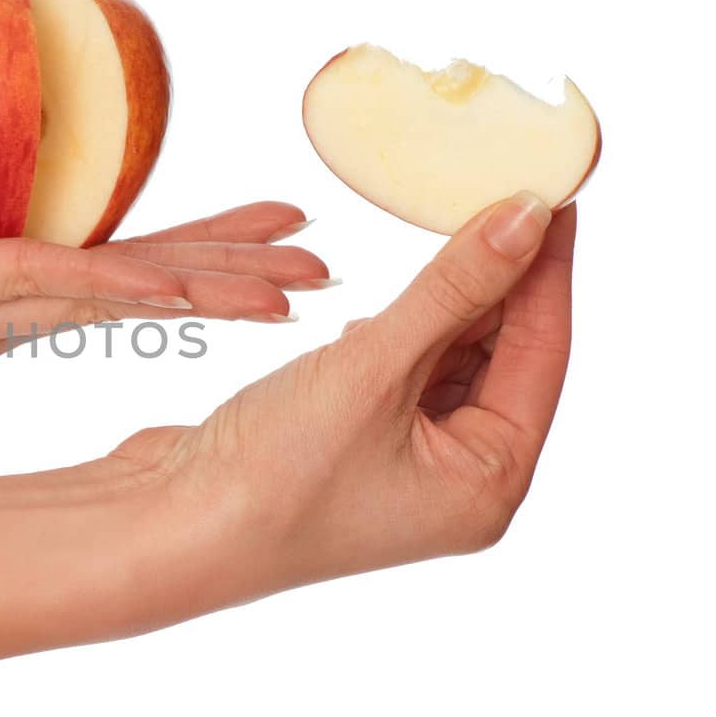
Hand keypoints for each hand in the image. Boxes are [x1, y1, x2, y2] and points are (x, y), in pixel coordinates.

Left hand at [0, 136, 334, 379]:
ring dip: (201, 294)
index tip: (267, 234)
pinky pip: (35, 285)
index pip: (100, 271)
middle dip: (226, 285)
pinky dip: (117, 282)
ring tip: (291, 290)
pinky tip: (183, 283)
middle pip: (123, 296)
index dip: (188, 256)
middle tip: (322, 272)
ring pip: (101, 302)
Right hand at [118, 194, 574, 617]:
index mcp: (489, 483)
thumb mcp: (372, 368)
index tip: (547, 190)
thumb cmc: (273, 478)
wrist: (168, 527)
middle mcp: (458, 480)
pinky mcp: (354, 444)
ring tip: (449, 223)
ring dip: (445, 299)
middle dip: (498, 277)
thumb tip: (527, 216)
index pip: (543, 353)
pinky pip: (401, 371)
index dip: (546, 267)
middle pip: (502, 355)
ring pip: (448, 359)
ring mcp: (404, 465)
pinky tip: (389, 298)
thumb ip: (453, 289)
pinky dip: (401, 328)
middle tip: (497, 190)